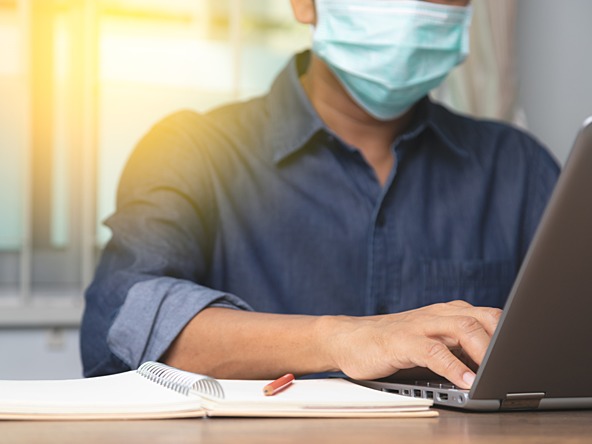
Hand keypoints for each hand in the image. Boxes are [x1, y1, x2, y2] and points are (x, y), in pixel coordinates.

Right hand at [324, 300, 501, 388]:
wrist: (350, 338)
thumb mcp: (432, 340)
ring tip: (495, 374)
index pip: (490, 315)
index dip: (512, 333)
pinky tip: (465, 381)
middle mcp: (437, 314)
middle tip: (516, 364)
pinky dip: (453, 366)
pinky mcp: (402, 341)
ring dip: (483, 351)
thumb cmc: (394, 342)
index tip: (528, 353)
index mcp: (448, 313)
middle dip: (504, 340)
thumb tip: (494, 364)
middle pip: (481, 318)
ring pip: (462, 328)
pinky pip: (433, 352)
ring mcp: (419, 326)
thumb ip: (459, 345)